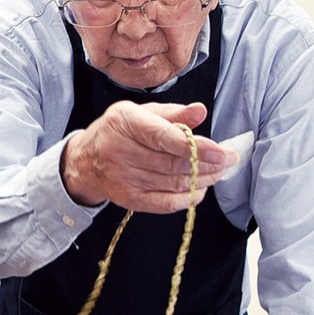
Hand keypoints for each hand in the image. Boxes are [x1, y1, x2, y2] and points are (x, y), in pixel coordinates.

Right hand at [60, 101, 236, 211]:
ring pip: (172, 183)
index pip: (165, 138)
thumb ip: (173, 113)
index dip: (198, 147)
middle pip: (173, 163)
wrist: (85, 161)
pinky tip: (199, 190)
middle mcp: (121, 151)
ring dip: (202, 180)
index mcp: (125, 123)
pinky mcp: (128, 199)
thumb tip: (200, 111)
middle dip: (208, 164)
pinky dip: (186, 198)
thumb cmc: (117, 132)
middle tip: (228, 161)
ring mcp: (124, 178)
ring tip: (219, 172)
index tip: (222, 152)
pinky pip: (163, 203)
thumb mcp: (140, 112)